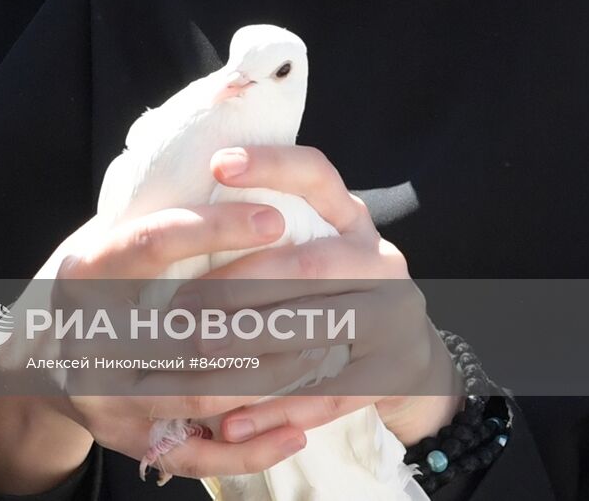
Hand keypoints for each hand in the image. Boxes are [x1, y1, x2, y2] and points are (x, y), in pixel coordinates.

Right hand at [0, 206, 308, 492]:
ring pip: (202, 393)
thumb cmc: (97, 280)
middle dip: (267, 316)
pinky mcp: (127, 441)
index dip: (213, 230)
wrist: (37, 359)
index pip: (149, 244)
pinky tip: (299, 428)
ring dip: (273, 379)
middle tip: (329, 296)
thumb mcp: (108, 230)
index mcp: (85, 273)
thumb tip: (229, 126)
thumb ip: (159, 196)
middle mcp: (88, 337)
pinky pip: (197, 454)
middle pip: (186, 330)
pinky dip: (252, 447)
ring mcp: (106, 396)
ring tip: (328, 356)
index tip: (273, 217)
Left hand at [197, 146, 461, 447]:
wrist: (407, 358)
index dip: (270, 165)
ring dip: (253, 344)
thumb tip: (181, 213)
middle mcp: (379, 259)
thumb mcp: (312, 248)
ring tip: (199, 353)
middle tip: (183, 305)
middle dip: (239, 285)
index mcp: (351, 218)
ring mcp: (394, 317)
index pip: (315, 176)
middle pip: (308, 264)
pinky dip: (276, 409)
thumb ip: (264, 233)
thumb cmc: (328, 292)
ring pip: (318, 329)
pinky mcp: (393, 374)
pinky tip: (231, 422)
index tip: (217, 164)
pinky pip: (328, 393)